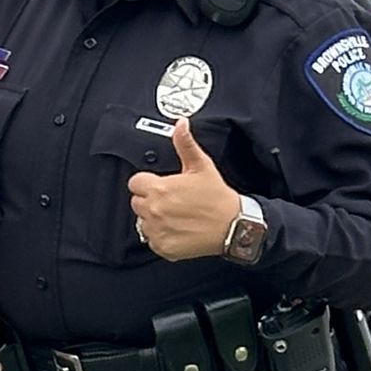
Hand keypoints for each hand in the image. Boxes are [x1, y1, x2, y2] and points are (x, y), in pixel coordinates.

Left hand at [128, 116, 241, 260]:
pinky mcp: (163, 247)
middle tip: (172, 201)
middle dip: (150, 200)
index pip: (135, 183)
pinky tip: (178, 229)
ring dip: (154, 219)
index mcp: (159, 189)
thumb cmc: (218, 197)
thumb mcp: (201, 166)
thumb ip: (185, 144)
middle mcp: (154, 210)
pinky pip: (152, 240)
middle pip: (137, 202)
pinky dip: (162, 237)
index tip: (161, 186)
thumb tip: (180, 124)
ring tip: (176, 216)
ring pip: (143, 222)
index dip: (148, 183)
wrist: (234, 226)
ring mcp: (157, 230)